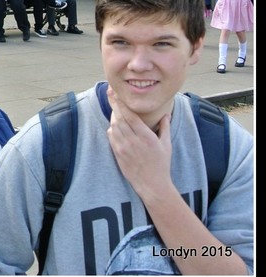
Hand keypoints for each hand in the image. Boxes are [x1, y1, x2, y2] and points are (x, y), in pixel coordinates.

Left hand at [106, 86, 171, 201]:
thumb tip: (166, 114)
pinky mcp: (117, 153)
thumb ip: (165, 127)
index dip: (122, 103)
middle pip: (119, 118)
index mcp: (146, 136)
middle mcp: (133, 141)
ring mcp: (123, 147)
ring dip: (113, 115)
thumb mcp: (166, 144)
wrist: (152, 184)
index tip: (117, 93)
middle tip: (110, 92)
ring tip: (114, 107)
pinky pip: (111, 136)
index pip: (131, 115)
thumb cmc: (162, 164)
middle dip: (114, 104)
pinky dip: (111, 128)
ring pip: (114, 126)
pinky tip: (114, 124)